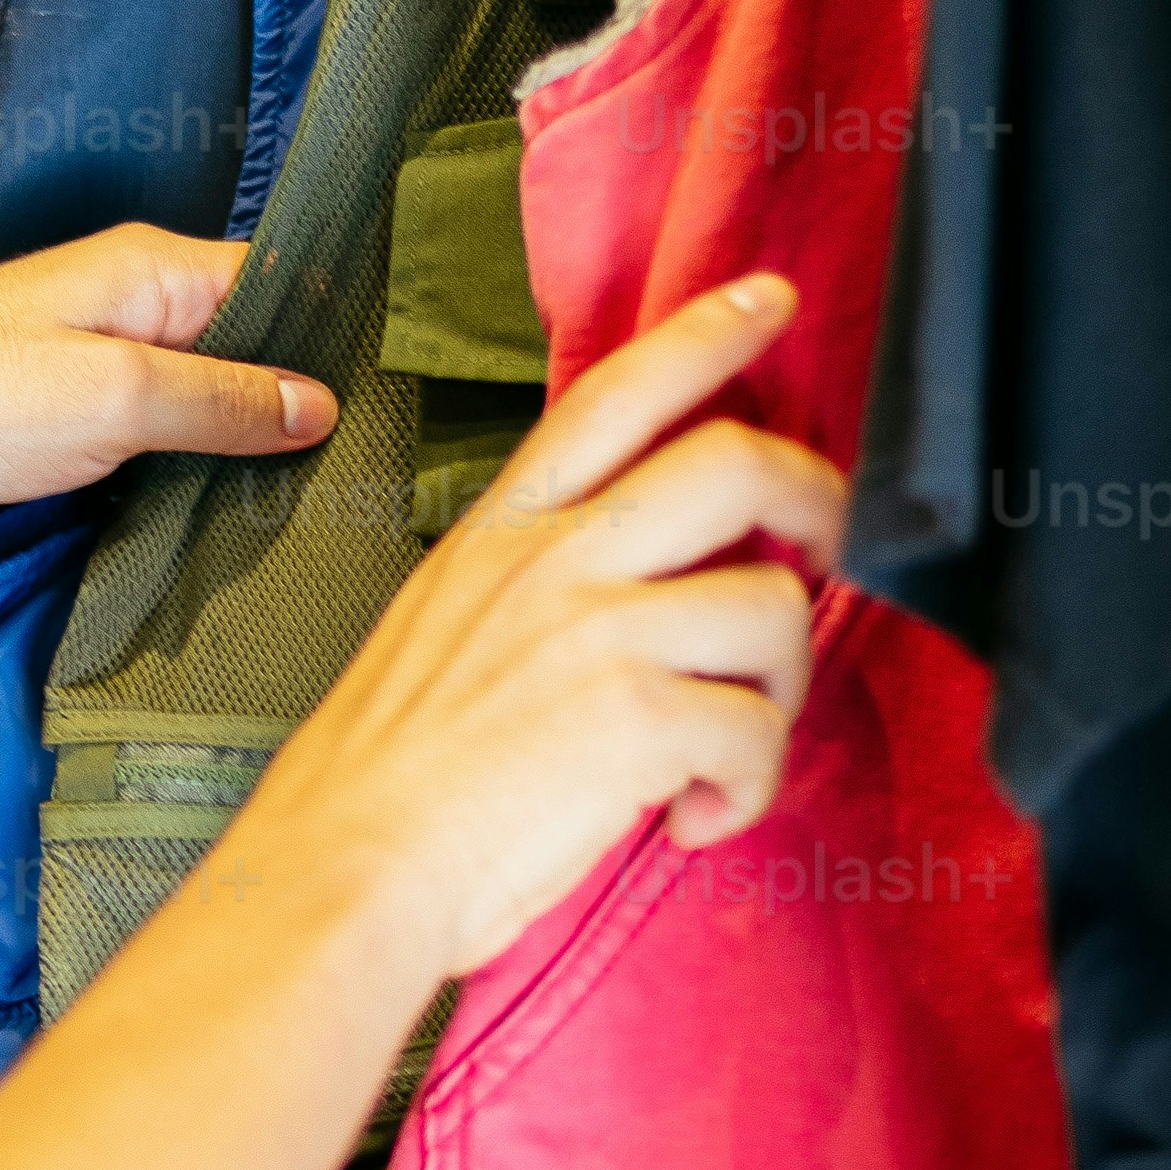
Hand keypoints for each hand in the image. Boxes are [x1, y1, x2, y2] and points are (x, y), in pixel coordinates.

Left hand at [0, 226, 334, 539]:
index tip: (385, 402)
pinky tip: (227, 512)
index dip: (329, 341)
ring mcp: (100, 364)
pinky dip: (189, 470)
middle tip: (357, 468)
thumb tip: (316, 405)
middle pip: (246, 345)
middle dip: (291, 400)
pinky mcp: (72, 421)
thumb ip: (222, 399)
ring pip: (203, 399)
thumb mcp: (116, 397)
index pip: (276, 285)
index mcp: (149, 270)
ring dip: (239, 445)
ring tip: (308, 498)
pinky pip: (158, 438)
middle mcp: (131, 306)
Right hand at [237, 276, 846, 981]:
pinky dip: (749, 787)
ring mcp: (596, 628)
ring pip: (774, 605)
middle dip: (818, 502)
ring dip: (782, 689)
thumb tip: (639, 606)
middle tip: (827, 555)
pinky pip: (758, 729)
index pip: (615, 396)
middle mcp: (553, 558)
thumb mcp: (439, 631)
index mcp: (502, 534)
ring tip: (733, 750)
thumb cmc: (383, 785)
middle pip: (736, 462)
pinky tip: (696, 820)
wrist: (344, 870)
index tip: (770, 299)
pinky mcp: (636, 714)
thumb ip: (534, 592)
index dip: (706, 335)